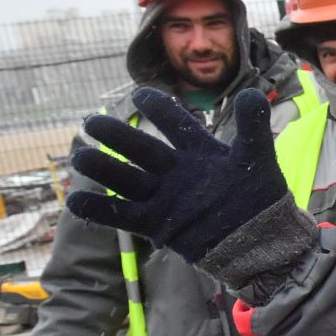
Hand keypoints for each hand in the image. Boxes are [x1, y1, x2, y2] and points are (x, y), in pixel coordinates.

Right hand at [67, 88, 290, 265]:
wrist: (261, 242)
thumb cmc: (260, 200)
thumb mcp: (258, 158)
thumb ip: (253, 126)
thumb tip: (252, 93)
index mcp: (199, 152)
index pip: (174, 123)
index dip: (158, 107)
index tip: (140, 94)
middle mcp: (176, 172)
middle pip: (140, 149)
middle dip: (116, 135)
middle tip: (91, 121)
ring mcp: (165, 198)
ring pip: (126, 179)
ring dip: (103, 169)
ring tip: (80, 158)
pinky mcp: (158, 224)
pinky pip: (123, 215)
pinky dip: (100, 211)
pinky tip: (75, 202)